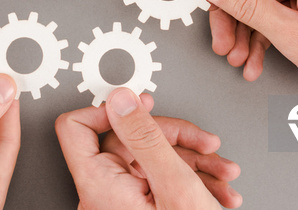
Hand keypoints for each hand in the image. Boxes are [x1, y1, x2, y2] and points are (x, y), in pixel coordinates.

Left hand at [55, 88, 241, 208]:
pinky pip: (156, 178)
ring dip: (192, 160)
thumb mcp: (173, 184)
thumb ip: (145, 136)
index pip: (75, 129)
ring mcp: (121, 204)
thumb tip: (119, 98)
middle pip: (128, 140)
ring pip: (149, 157)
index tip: (141, 106)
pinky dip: (189, 178)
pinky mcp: (139, 209)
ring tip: (222, 173)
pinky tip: (216, 188)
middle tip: (205, 144)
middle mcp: (103, 197)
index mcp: (98, 188)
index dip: (109, 110)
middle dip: (175, 139)